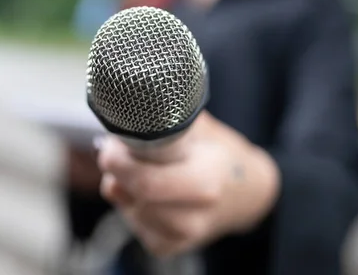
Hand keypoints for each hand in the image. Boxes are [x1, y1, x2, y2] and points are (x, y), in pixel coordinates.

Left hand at [97, 111, 279, 257]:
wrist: (244, 191)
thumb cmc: (217, 151)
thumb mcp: (199, 126)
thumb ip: (165, 119)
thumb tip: (126, 111)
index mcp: (206, 181)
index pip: (147, 182)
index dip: (120, 161)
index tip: (113, 142)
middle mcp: (195, 215)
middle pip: (134, 195)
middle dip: (117, 170)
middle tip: (115, 150)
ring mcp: (182, 235)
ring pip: (128, 210)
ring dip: (122, 187)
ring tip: (137, 168)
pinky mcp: (168, 246)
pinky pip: (132, 224)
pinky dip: (130, 205)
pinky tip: (145, 191)